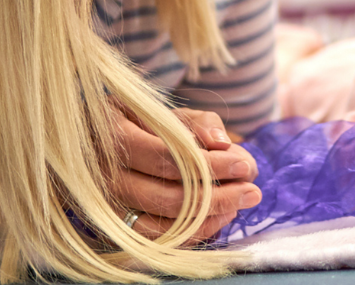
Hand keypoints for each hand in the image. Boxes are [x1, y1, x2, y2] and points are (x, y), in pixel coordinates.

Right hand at [108, 108, 261, 243]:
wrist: (115, 144)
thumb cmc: (150, 125)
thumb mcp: (175, 113)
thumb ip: (201, 123)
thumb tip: (221, 143)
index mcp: (112, 132)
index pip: (165, 156)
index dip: (208, 165)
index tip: (242, 166)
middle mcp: (102, 174)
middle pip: (163, 196)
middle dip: (215, 197)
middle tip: (252, 192)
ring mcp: (104, 205)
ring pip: (158, 226)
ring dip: (206, 220)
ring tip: (237, 206)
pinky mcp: (115, 228)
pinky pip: (155, 241)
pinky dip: (191, 234)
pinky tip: (218, 218)